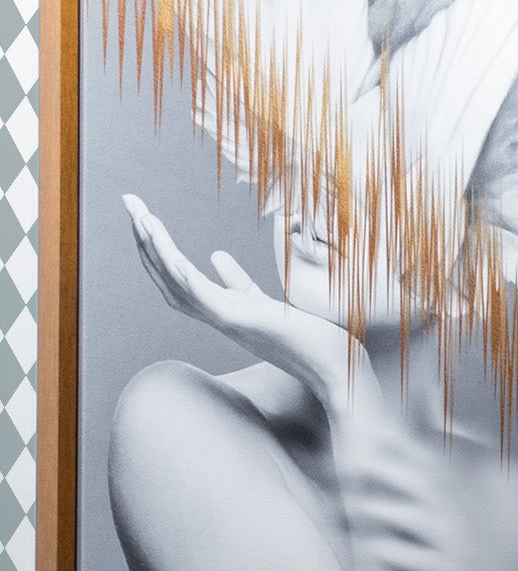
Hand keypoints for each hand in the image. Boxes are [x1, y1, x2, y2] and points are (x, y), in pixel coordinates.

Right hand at [122, 195, 365, 418]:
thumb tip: (216, 254)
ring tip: (144, 219)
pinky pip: (209, 301)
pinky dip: (188, 280)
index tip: (141, 216)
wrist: (333, 367)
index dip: (155, 248)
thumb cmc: (304, 336)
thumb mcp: (263, 303)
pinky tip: (174, 258)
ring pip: (180, 286)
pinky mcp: (247, 323)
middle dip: (145, 240)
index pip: (174, 276)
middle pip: (167, 277)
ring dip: (158, 252)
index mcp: (219, 308)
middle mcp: (217, 316)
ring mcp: (229, 321)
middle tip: (129, 202)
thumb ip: (237, 282)